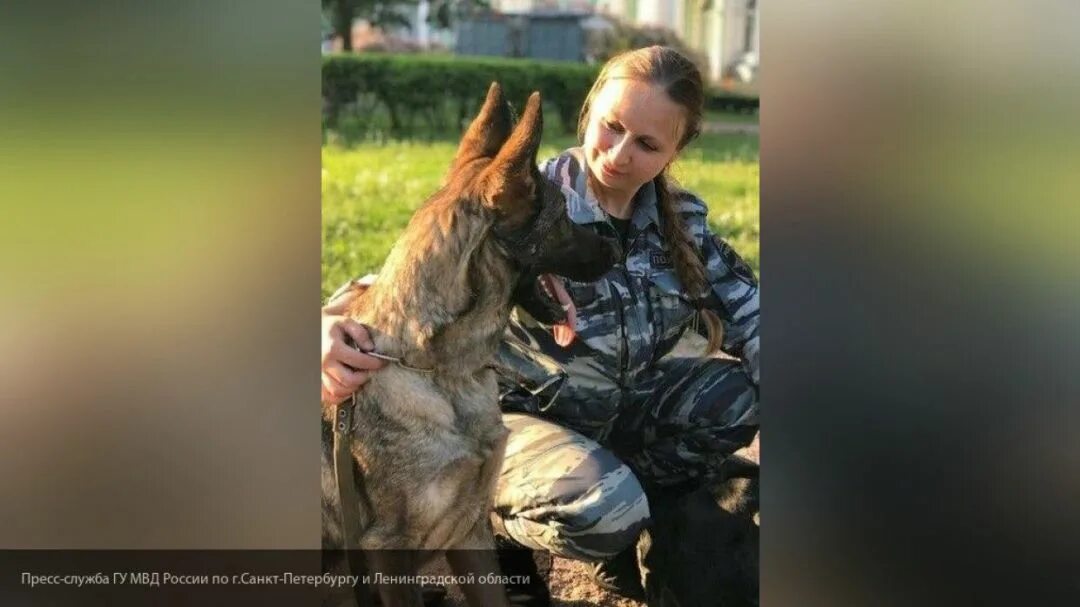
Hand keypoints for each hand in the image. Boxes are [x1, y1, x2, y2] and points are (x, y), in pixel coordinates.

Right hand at [321, 278, 385, 403]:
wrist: (311, 330)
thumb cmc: (330, 326)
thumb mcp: (345, 322)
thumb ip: (359, 332)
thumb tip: (370, 348)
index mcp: (332, 348)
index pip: (359, 362)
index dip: (374, 363)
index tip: (382, 363)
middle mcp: (324, 364)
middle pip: (349, 380)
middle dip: (364, 377)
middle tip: (369, 372)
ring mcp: (318, 374)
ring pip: (338, 391)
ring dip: (353, 388)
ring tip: (359, 378)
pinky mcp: (316, 381)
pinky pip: (329, 396)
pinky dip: (340, 396)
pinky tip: (348, 387)